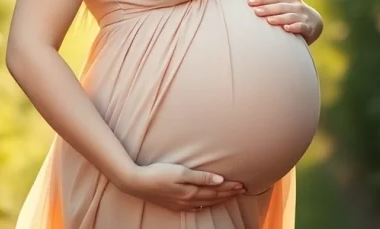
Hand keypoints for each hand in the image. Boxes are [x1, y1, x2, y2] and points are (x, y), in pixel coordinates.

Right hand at [119, 162, 245, 211]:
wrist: (137, 182)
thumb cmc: (158, 173)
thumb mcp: (181, 172)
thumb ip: (201, 177)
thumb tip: (220, 180)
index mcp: (191, 192)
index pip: (216, 191)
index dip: (230, 187)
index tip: (242, 185)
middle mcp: (188, 201)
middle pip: (213, 198)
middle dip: (229, 194)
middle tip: (242, 190)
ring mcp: (181, 204)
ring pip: (206, 203)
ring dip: (220, 199)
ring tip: (230, 196)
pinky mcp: (174, 205)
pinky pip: (196, 207)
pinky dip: (206, 204)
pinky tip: (207, 204)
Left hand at [247, 0, 323, 44]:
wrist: (313, 23)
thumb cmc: (291, 13)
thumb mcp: (283, 3)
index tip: (249, 0)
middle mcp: (296, 3)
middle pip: (280, 4)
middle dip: (267, 6)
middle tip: (255, 10)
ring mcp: (303, 15)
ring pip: (290, 15)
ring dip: (279, 17)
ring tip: (268, 20)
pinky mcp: (308, 26)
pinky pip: (301, 26)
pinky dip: (294, 27)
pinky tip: (286, 28)